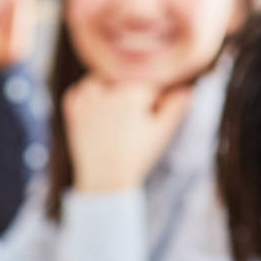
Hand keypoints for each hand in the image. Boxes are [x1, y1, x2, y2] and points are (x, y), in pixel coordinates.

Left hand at [62, 74, 192, 195]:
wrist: (106, 180)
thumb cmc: (136, 157)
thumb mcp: (162, 132)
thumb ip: (175, 108)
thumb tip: (187, 90)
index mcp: (131, 93)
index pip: (149, 85)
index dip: (155, 101)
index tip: (152, 118)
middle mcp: (107, 92)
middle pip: (123, 80)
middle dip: (131, 95)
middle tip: (133, 120)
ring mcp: (87, 102)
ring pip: (98, 81)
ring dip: (106, 89)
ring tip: (115, 111)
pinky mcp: (73, 113)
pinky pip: (76, 93)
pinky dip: (83, 96)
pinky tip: (95, 110)